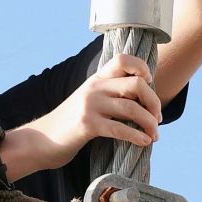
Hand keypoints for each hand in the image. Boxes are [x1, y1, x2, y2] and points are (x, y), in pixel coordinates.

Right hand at [26, 54, 162, 169]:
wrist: (44, 139)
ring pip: (131, 108)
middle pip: (136, 84)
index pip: (123, 59)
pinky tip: (144, 142)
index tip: (149, 83)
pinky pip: (120, 129)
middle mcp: (95, 88)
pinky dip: (137, 136)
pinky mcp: (87, 125)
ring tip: (154, 135)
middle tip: (157, 118)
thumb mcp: (89, 100)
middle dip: (154, 102)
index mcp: (96, 79)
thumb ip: (110, 94)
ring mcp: (90, 105)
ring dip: (149, 122)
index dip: (141, 67)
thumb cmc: (71, 123)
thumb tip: (144, 100)